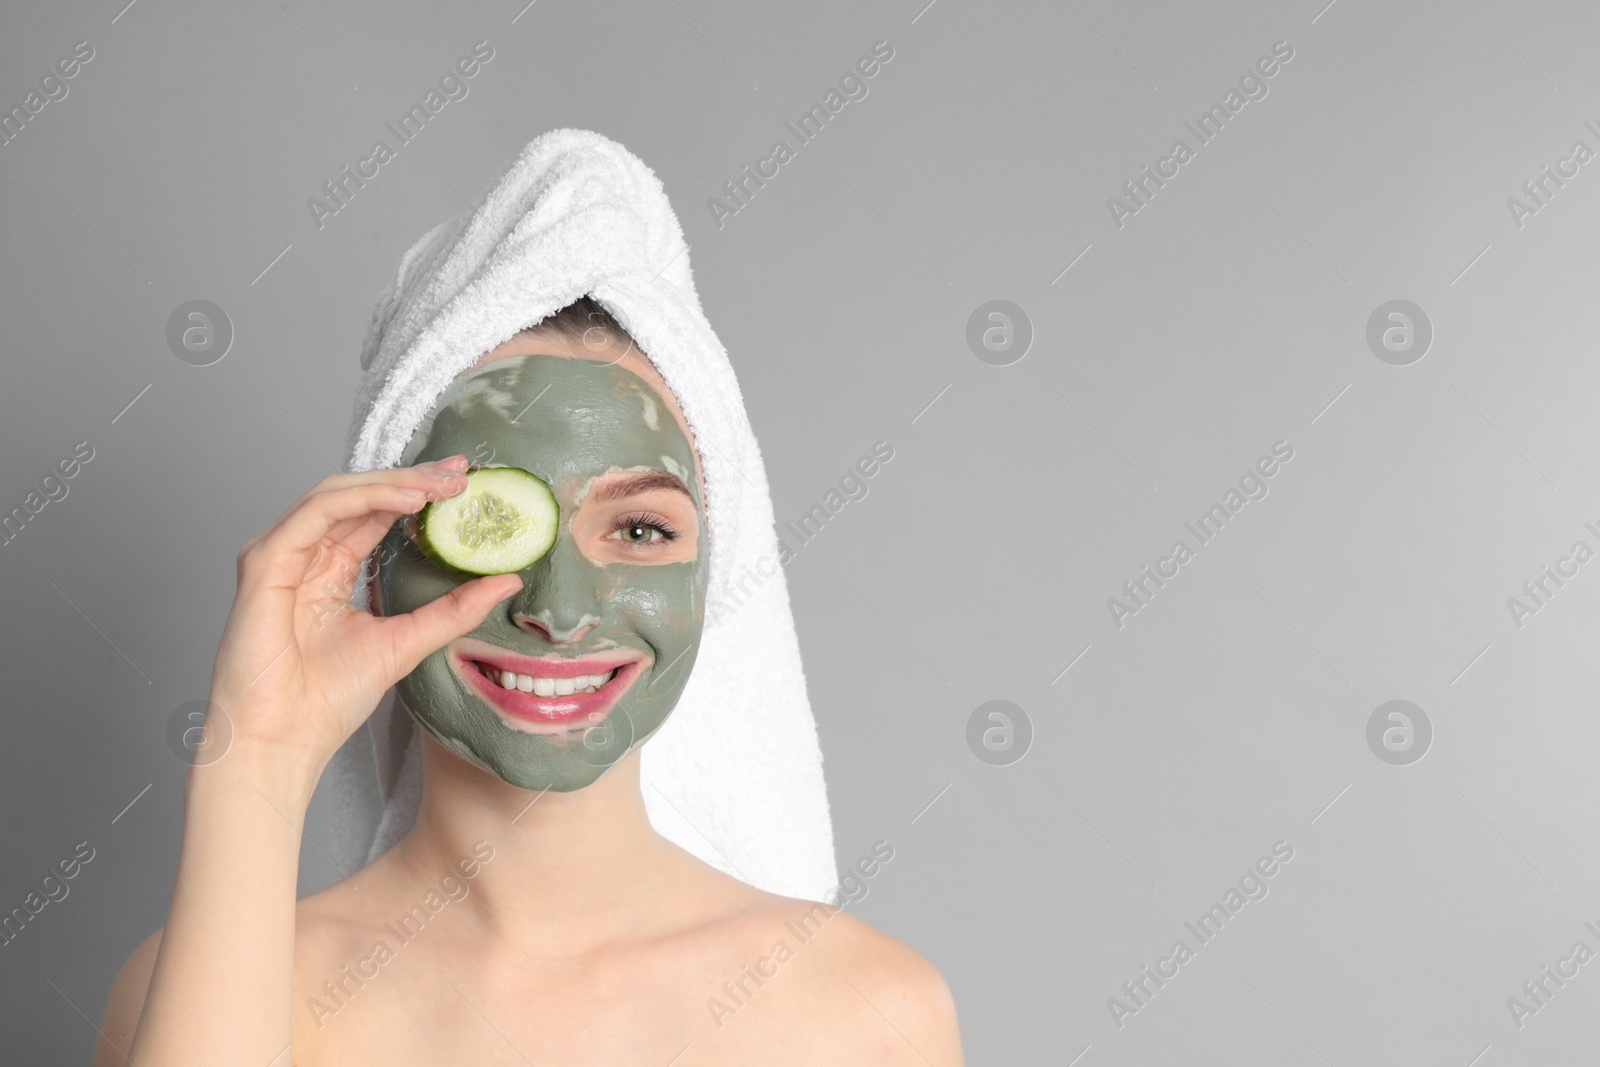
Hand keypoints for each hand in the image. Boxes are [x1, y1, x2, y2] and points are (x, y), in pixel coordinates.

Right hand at [205, 455, 522, 772]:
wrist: (283, 739)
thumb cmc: (324, 702)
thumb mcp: (408, 643)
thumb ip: (454, 610)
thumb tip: (507, 580)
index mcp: (330, 572)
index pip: (376, 516)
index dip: (418, 493)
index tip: (464, 484)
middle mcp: (304, 556)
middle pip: (360, 497)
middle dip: (413, 479)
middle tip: (460, 471)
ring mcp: (281, 555)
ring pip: (339, 494)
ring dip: (394, 482)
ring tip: (442, 484)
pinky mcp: (265, 561)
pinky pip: (318, 512)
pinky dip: (365, 497)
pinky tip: (407, 499)